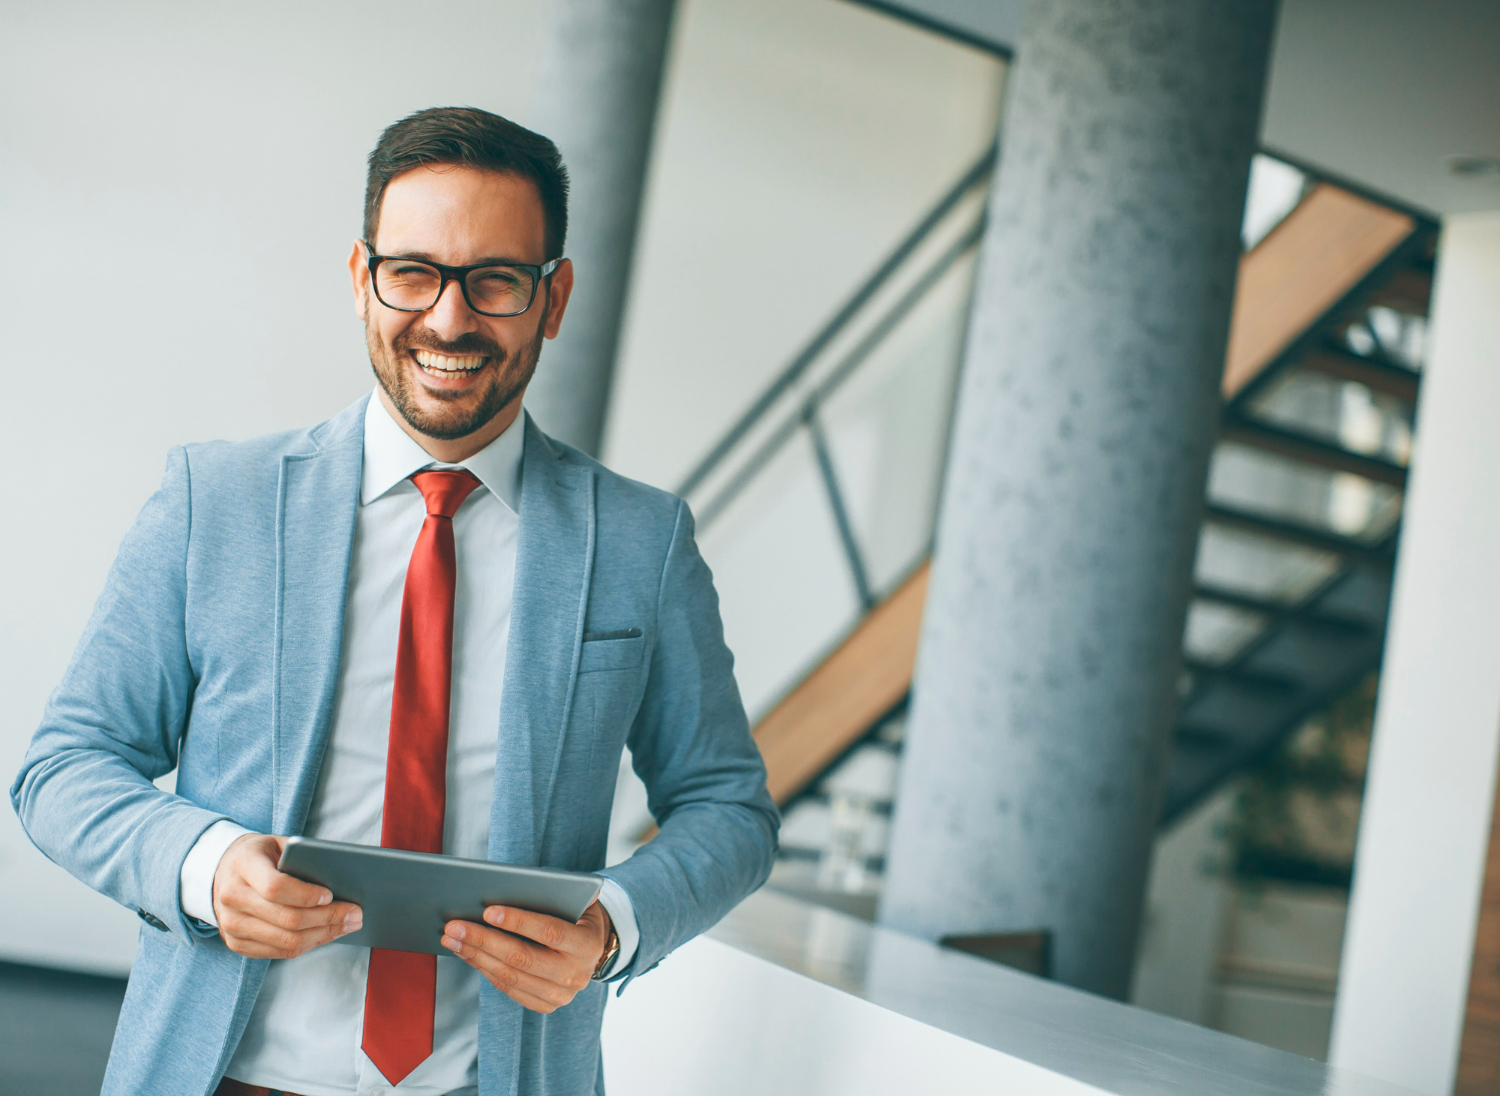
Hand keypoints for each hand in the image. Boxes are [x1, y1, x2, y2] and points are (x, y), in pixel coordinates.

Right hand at [212, 834, 362, 958]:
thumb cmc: (261, 855)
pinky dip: (309, 944)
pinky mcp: (236, 943)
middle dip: (328, 919)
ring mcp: (231, 925)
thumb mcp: (278, 843)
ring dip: (324, 935)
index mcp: (243, 866)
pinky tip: (327, 933)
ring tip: (348, 925)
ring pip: (286, 940)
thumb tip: (342, 878)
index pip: (276, 887)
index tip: (331, 895)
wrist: (222, 871)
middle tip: (356, 914)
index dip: (306, 895)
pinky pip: (279, 951)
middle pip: (287, 919)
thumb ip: (303, 856)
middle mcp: (232, 898)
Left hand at [441, 900, 611, 1013]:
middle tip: (454, 926)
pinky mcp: (545, 1005)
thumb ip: (556, 891)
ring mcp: (560, 995)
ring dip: (476, 956)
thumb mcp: (576, 898)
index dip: (519, 922)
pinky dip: (484, 969)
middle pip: (522, 959)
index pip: (550, 932)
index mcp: (587, 945)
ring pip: (510, 976)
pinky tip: (467, 953)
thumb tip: (515, 883)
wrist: (594, 948)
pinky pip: (508, 988)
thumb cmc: (577, 914)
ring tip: (452, 939)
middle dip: (484, 941)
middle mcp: (575, 975)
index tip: (488, 910)